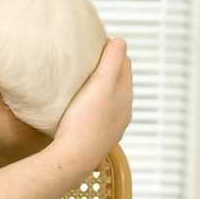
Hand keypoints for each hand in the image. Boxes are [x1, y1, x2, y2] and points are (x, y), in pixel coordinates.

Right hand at [51, 38, 132, 172]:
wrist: (74, 158)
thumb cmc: (86, 120)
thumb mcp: (101, 84)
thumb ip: (112, 61)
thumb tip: (120, 40)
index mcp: (125, 96)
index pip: (124, 65)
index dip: (112, 52)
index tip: (94, 43)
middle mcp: (122, 112)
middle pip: (118, 83)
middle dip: (107, 69)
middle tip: (86, 58)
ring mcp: (110, 126)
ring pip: (108, 100)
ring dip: (100, 89)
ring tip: (82, 80)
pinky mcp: (96, 138)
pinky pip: (98, 115)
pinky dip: (93, 105)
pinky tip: (80, 107)